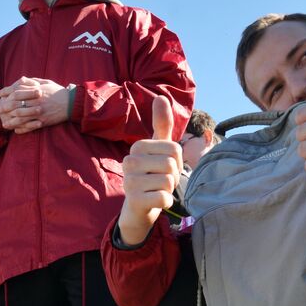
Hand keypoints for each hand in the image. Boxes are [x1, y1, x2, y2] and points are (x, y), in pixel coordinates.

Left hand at [0, 77, 71, 132]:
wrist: (72, 103)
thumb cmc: (58, 92)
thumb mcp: (46, 82)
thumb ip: (33, 81)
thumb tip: (21, 79)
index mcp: (36, 90)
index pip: (16, 90)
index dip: (6, 92)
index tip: (0, 94)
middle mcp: (36, 101)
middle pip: (16, 104)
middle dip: (5, 108)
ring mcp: (39, 112)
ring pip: (21, 118)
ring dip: (11, 121)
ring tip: (4, 124)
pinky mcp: (44, 121)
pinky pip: (30, 127)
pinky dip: (22, 129)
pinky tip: (16, 130)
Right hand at [117, 96, 181, 246]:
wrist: (138, 208)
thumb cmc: (152, 175)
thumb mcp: (159, 149)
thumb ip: (162, 125)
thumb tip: (161, 97)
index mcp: (138, 146)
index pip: (175, 149)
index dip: (176, 162)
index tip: (165, 168)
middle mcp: (129, 161)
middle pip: (171, 164)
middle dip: (173, 176)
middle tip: (161, 182)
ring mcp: (129, 181)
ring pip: (168, 181)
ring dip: (169, 190)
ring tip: (157, 191)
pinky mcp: (134, 200)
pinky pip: (164, 197)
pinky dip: (165, 202)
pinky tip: (155, 202)